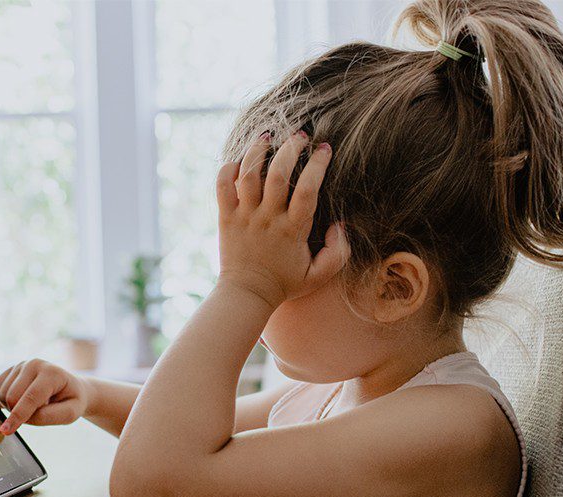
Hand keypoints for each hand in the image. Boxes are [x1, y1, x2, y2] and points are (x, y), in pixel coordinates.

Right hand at [0, 359, 89, 434]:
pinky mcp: (11, 370)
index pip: (31, 397)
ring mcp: (21, 365)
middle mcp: (34, 364)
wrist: (69, 388)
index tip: (5, 431)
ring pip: (1, 394)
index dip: (18, 416)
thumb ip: (48, 417)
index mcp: (52, 373)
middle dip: (17, 413)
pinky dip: (2, 402)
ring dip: (11, 407)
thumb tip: (22, 419)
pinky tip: (19, 402)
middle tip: (36, 413)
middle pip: (12, 396)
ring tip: (31, 406)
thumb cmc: (70, 401)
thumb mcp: (70, 413)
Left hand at [215, 131, 348, 307]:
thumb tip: (340, 225)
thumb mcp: (319, 275)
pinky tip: (239, 161)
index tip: (325, 149)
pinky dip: (227, 169)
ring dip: (257, 151)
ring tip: (268, 137)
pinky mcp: (226, 217)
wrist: (246, 295)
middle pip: (277, 174)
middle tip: (300, 136)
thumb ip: (338, 252)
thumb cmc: (285, 284)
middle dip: (290, 148)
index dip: (318, 165)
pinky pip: (222, 186)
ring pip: (248, 174)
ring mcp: (245, 216)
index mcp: (293, 229)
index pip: (308, 189)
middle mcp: (267, 219)